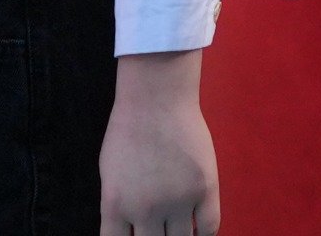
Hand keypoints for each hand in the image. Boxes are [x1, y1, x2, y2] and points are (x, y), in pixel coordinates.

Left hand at [99, 49, 218, 235]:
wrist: (155, 97)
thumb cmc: (128, 129)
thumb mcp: (110, 171)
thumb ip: (119, 207)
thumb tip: (129, 232)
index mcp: (115, 204)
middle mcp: (145, 209)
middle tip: (160, 231)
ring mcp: (177, 201)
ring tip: (178, 229)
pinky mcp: (204, 189)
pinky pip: (209, 228)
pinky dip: (205, 233)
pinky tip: (199, 227)